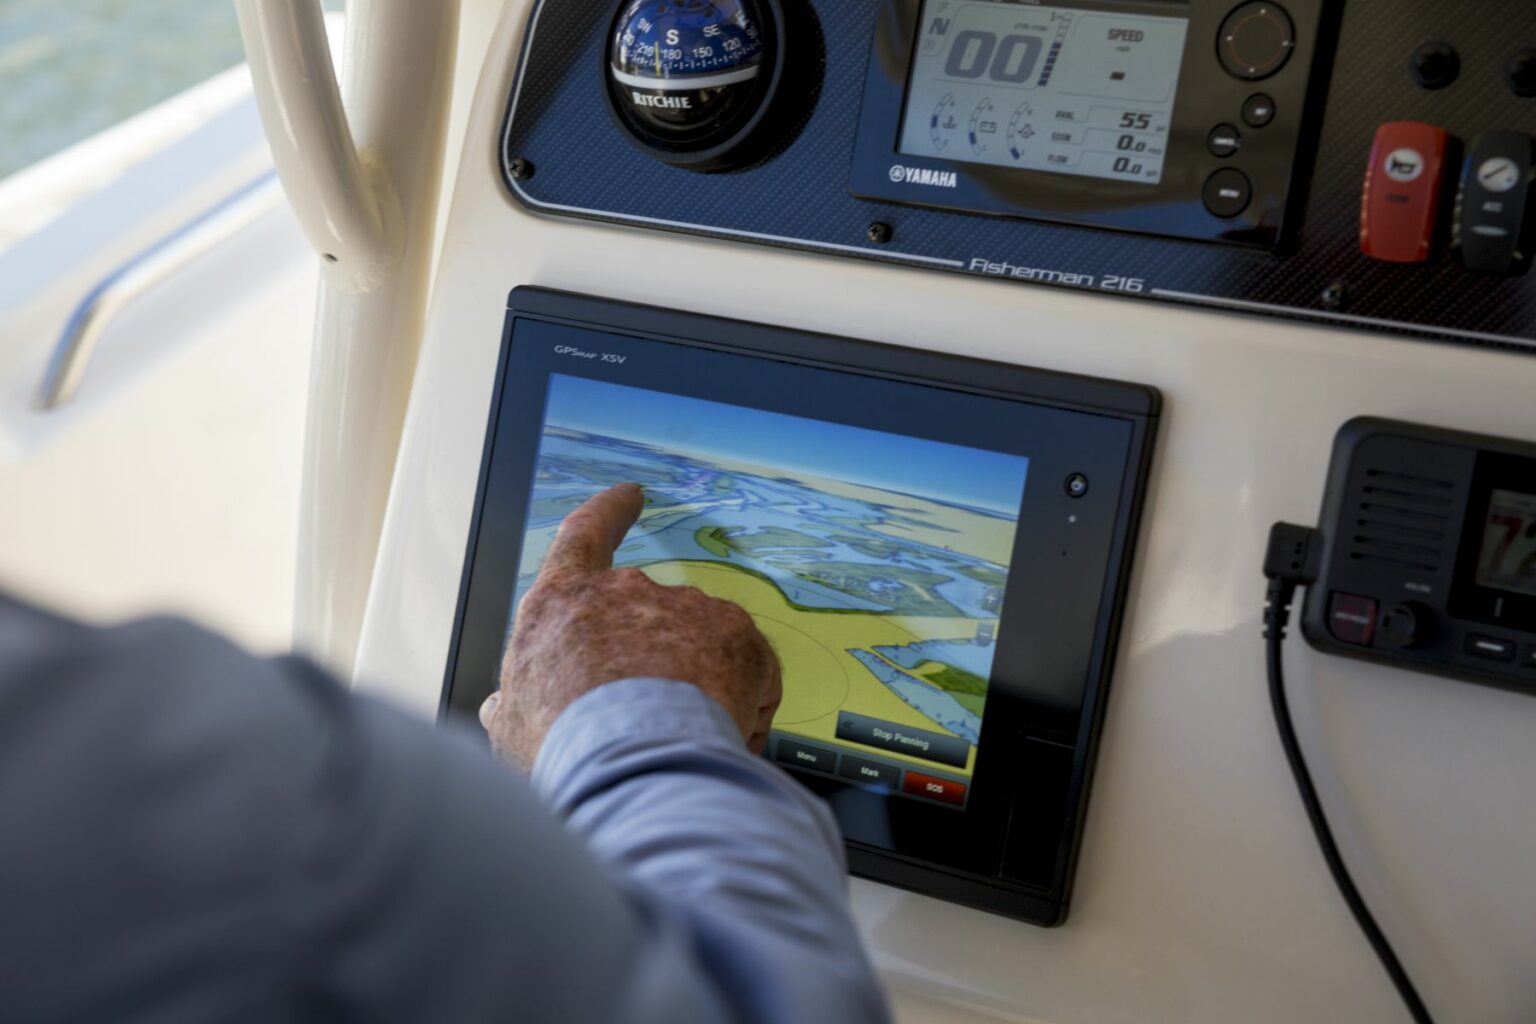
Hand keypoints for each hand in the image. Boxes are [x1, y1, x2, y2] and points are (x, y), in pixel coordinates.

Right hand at [480, 483, 782, 770]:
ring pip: (699, 644)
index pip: (583, 536)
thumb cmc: (565, 750)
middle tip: (646, 719)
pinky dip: (741, 702)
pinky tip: (723, 736)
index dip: (607, 513)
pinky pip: (746, 669)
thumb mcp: (512, 725)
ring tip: (680, 740)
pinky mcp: (738, 635)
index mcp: (563, 603)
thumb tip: (505, 705)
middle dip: (653, 660)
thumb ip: (515, 701)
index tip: (628, 496)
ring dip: (696, 685)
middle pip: (646, 612)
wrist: (633, 768)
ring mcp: (686, 608)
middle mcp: (626, 591)